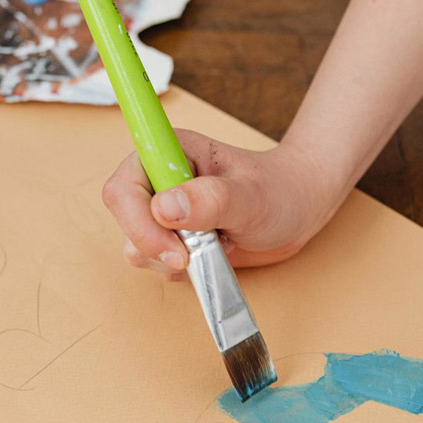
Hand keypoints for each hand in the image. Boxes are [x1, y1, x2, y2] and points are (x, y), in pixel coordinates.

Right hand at [101, 129, 342, 280]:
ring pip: (136, 247)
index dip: (137, 221)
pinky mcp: (169, 237)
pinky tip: (211, 256)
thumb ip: (210, 199)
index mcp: (169, 153)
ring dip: (170, 260)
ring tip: (214, 247)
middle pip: (124, 220)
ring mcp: (162, 210)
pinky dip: (180, 269)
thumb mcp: (251, 195)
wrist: (298, 210)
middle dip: (156, 246)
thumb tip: (164, 208)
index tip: (175, 248)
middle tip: (194, 257)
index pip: (124, 186)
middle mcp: (158, 180)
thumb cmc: (278, 191)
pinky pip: (155, 263)